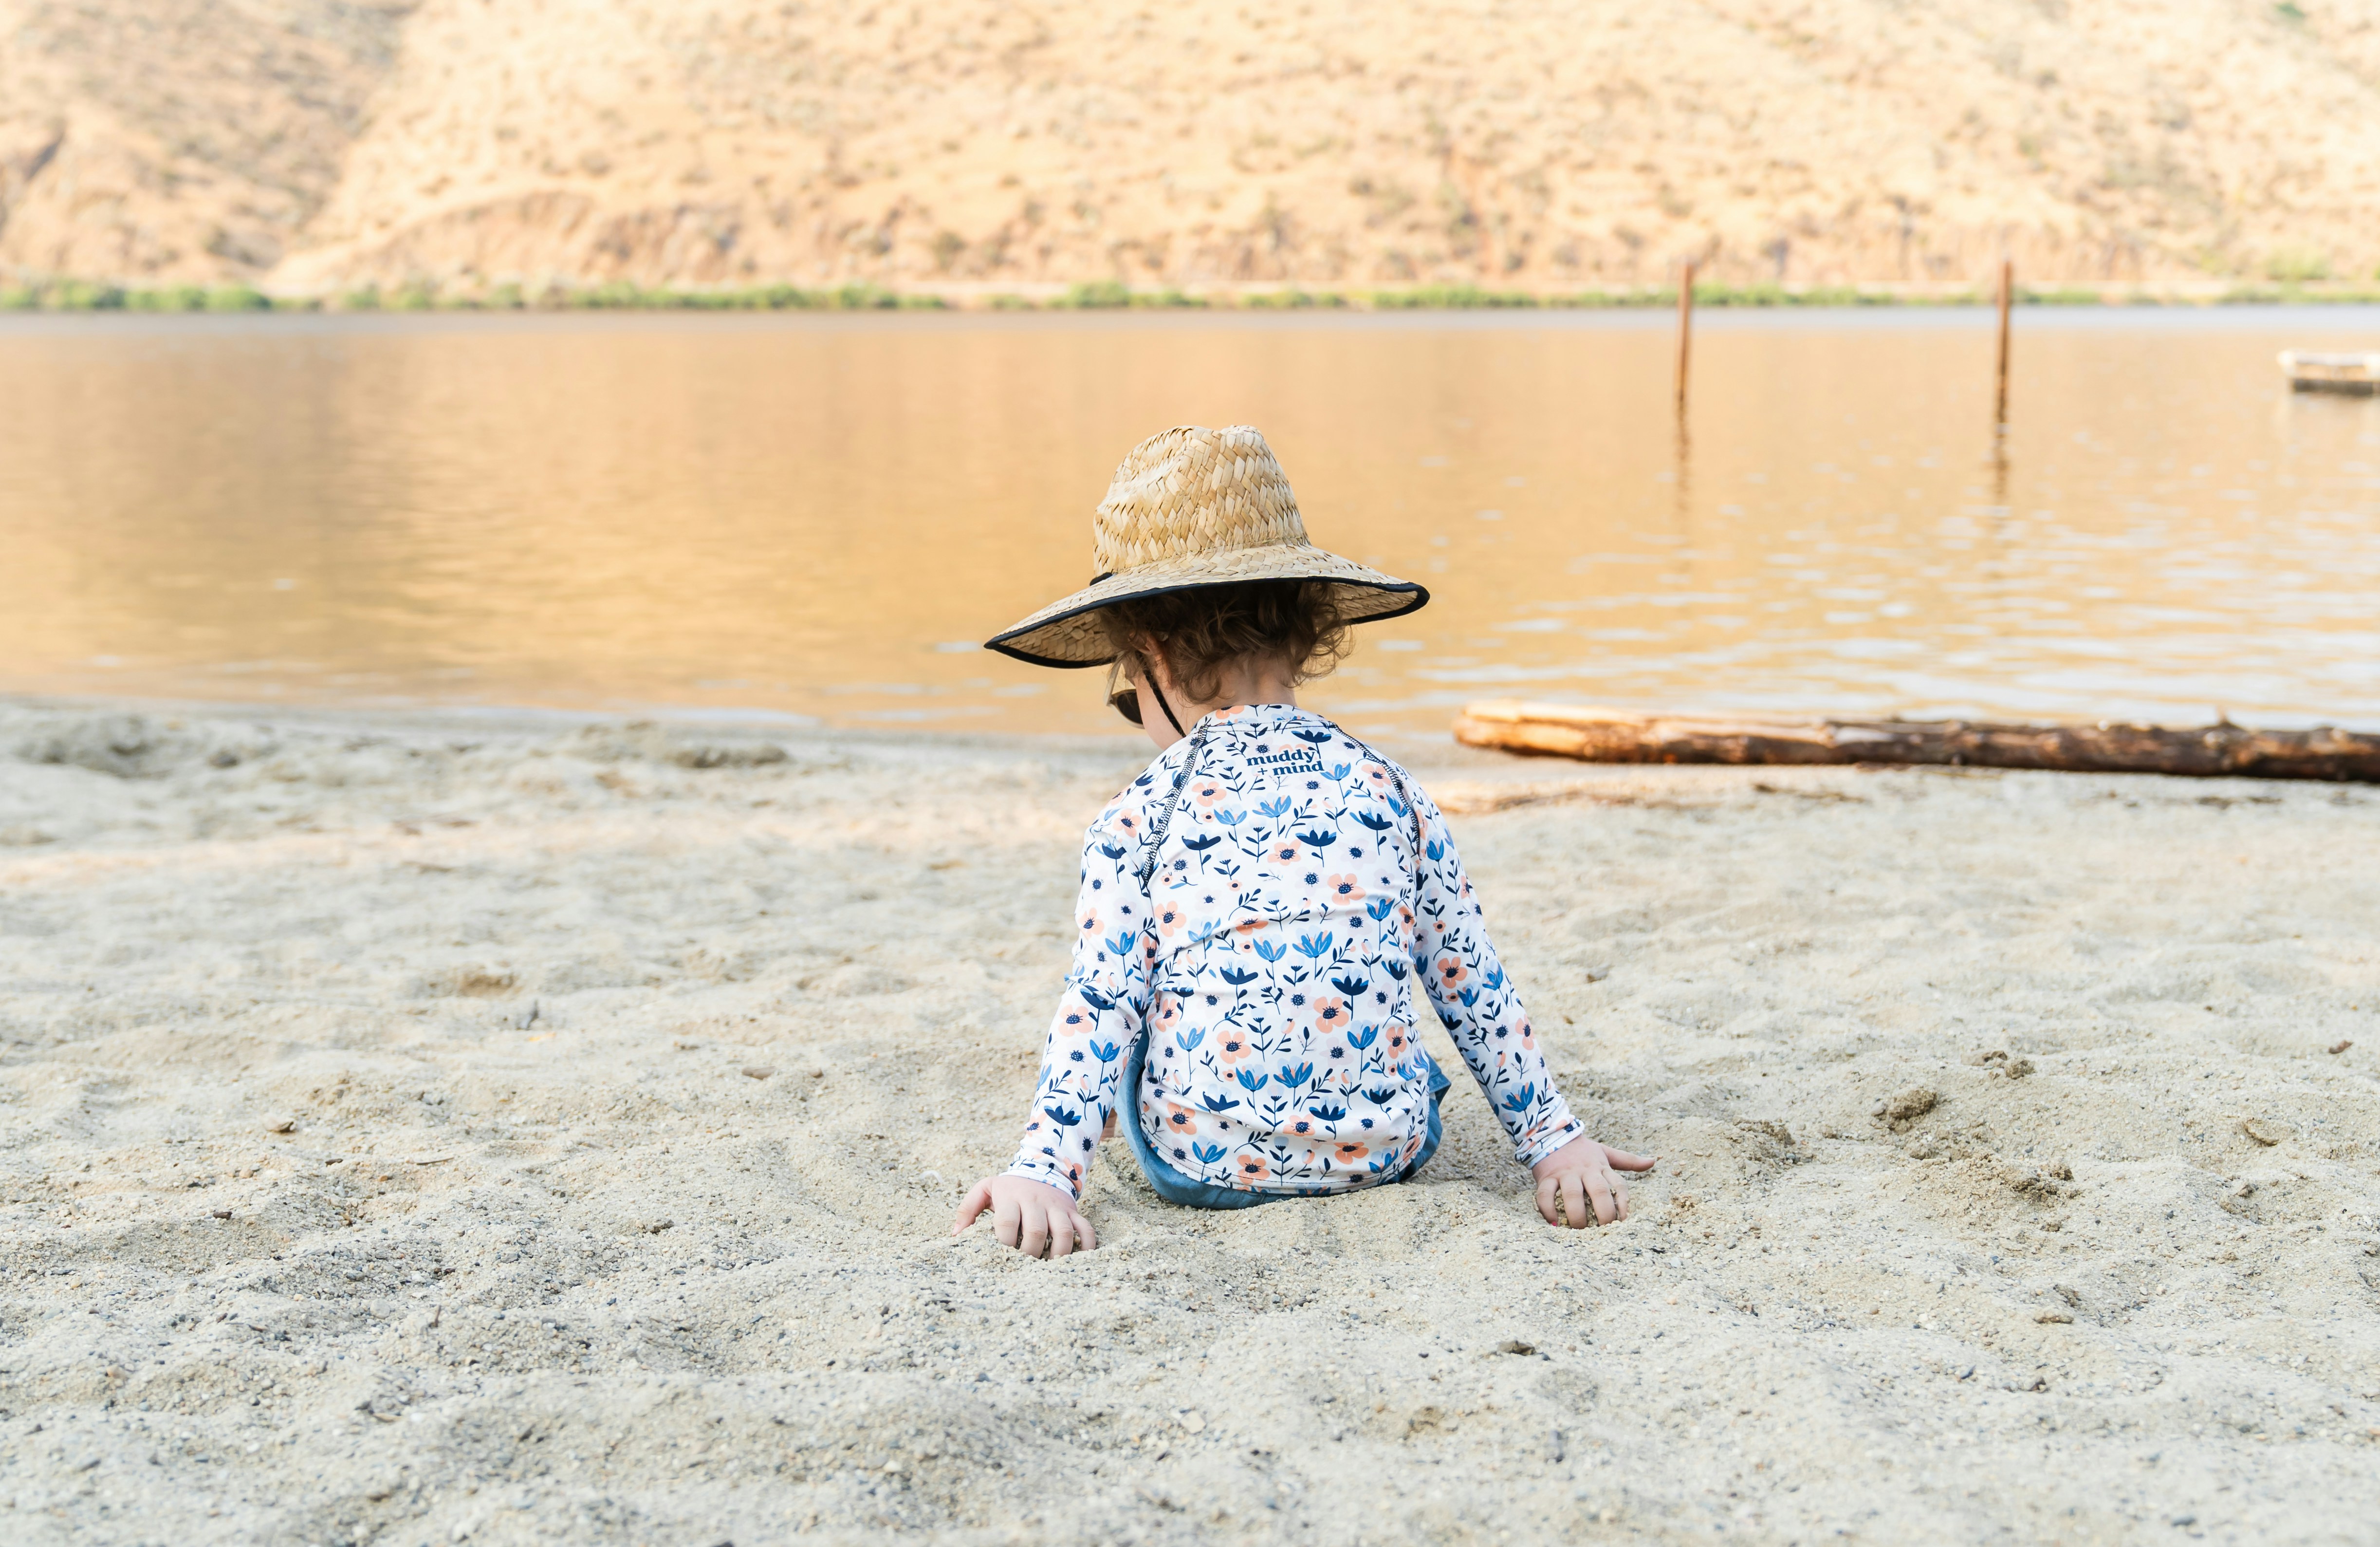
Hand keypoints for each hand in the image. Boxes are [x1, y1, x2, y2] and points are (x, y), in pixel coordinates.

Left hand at [951, 1174, 1097, 1257]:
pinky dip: (1086, 1246)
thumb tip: (956, 1235)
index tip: (1000, 1259)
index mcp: (1012, 1197)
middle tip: (1023, 1270)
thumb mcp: (985, 1189)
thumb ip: (968, 1209)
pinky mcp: (1073, 1211)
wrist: (1043, 1167)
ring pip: (1063, 1232)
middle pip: (1035, 1231)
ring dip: (1057, 1254)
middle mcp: (1036, 1201)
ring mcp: (1057, 1207)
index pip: (1007, 1222)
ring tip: (1048, 1271)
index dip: (1003, 1243)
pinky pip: (1085, 1229)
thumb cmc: (1009, 1187)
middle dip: (1029, 1254)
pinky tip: (1079, 1260)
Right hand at [1531, 1136, 1655, 1227]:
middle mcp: (1585, 1170)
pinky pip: (1545, 1195)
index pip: (1618, 1185)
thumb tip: (1653, 1161)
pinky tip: (1553, 1222)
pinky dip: (1548, 1210)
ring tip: (1579, 1230)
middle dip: (1604, 1213)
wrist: (1551, 1134)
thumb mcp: (1605, 1152)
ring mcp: (1565, 1173)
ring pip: (1572, 1194)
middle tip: (1603, 1231)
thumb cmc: (1582, 1150)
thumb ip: (1628, 1160)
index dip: (1624, 1205)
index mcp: (1601, 1166)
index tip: (1623, 1222)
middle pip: (1599, 1191)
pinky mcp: (1546, 1177)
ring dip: (1577, 1215)